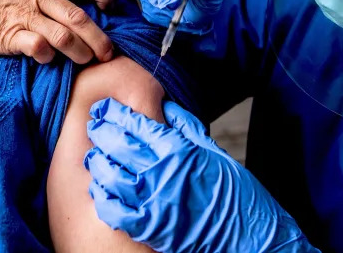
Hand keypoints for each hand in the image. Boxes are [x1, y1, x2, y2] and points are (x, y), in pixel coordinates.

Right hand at [0, 0, 113, 64]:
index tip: (110, 9)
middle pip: (81, 17)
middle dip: (100, 39)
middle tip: (108, 53)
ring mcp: (25, 15)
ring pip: (65, 37)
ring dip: (81, 52)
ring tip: (86, 61)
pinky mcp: (12, 36)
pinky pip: (40, 48)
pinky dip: (49, 57)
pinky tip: (49, 60)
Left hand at [85, 98, 316, 252]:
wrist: (249, 236)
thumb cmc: (236, 192)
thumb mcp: (214, 151)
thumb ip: (186, 127)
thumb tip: (164, 106)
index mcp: (178, 149)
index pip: (136, 123)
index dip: (114, 112)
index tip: (104, 107)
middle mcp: (162, 172)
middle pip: (118, 145)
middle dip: (100, 131)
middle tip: (93, 125)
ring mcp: (153, 201)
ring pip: (110, 176)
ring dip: (98, 163)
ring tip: (94, 157)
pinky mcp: (149, 227)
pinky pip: (115, 211)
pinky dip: (103, 198)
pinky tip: (100, 190)